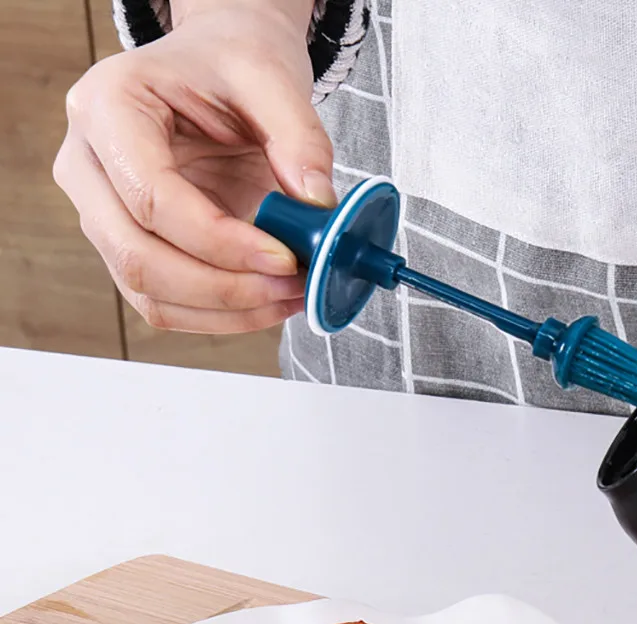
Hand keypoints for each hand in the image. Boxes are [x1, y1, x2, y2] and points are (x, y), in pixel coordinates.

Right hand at [53, 0, 333, 332]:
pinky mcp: (130, 247)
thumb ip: (300, 137)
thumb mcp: (270, 77)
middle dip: (224, 288)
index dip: (222, 242)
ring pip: (149, 293)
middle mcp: (88, 164)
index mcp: (108, 107)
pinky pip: (167, 305)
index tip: (285, 257)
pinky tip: (270, 301)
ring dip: (227, 311)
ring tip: (291, 295)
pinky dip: (222, 315)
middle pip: (137, 257)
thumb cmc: (230, 65)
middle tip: (292, 286)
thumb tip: (318, 205)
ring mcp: (101, 213)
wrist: (217, 66)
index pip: (152, 198)